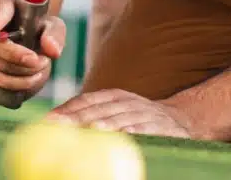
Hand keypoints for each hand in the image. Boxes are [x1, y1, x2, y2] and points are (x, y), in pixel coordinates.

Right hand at [0, 0, 67, 102]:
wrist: (19, 37)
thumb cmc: (34, 28)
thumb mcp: (50, 24)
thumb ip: (54, 34)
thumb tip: (52, 50)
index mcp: (3, 4)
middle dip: (20, 58)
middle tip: (43, 62)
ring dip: (22, 74)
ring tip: (39, 71)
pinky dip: (14, 84)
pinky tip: (29, 80)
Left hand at [48, 89, 196, 137]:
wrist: (183, 119)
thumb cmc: (140, 121)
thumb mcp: (117, 114)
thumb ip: (92, 117)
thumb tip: (55, 128)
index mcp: (114, 97)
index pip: (86, 100)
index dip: (67, 108)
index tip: (48, 120)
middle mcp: (128, 102)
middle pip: (99, 108)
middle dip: (78, 116)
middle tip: (59, 126)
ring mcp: (145, 112)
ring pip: (121, 116)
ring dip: (106, 122)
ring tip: (91, 129)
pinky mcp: (162, 126)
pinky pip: (146, 128)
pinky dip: (135, 130)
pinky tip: (124, 134)